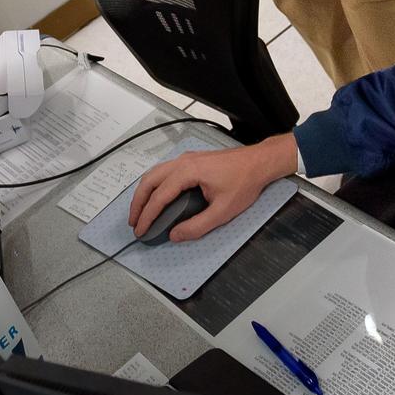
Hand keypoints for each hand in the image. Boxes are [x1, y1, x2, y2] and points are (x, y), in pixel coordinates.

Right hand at [128, 134, 298, 243]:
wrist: (259, 162)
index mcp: (188, 171)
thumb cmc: (244, 182)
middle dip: (138, 202)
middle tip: (134, 223)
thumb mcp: (222, 211)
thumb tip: (175, 235)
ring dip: (145, 192)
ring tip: (141, 212)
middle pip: (150, 180)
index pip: (159, 196)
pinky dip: (155, 185)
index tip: (141, 231)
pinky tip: (157, 197)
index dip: (147, 216)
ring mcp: (187, 158)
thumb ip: (196, 226)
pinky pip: (165, 170)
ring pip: (156, 173)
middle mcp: (183, 161)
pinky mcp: (193, 160)